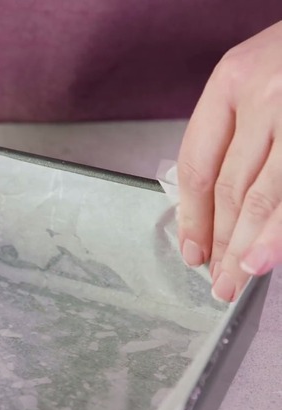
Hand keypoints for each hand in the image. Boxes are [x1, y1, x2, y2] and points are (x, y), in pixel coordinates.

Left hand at [177, 21, 281, 301]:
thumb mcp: (262, 75)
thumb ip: (239, 129)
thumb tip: (218, 203)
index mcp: (233, 79)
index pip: (197, 161)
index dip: (191, 213)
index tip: (190, 248)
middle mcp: (264, 95)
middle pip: (228, 186)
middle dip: (219, 240)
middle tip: (215, 279)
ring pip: (263, 195)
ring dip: (245, 245)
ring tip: (235, 280)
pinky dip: (279, 231)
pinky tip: (265, 256)